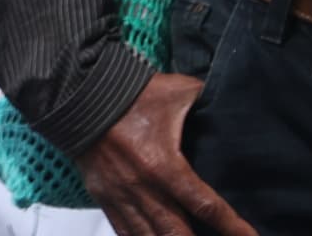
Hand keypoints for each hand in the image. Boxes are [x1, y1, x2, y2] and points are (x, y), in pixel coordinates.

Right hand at [78, 74, 253, 235]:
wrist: (78, 92)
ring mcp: (122, 196)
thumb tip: (231, 98)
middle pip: (178, 235)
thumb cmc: (126, 92)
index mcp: (165, 165)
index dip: (233, 227)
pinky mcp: (104, 196)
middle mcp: (144, 188)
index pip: (206, 205)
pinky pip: (124, 231)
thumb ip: (205, 99)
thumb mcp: (176, 90)